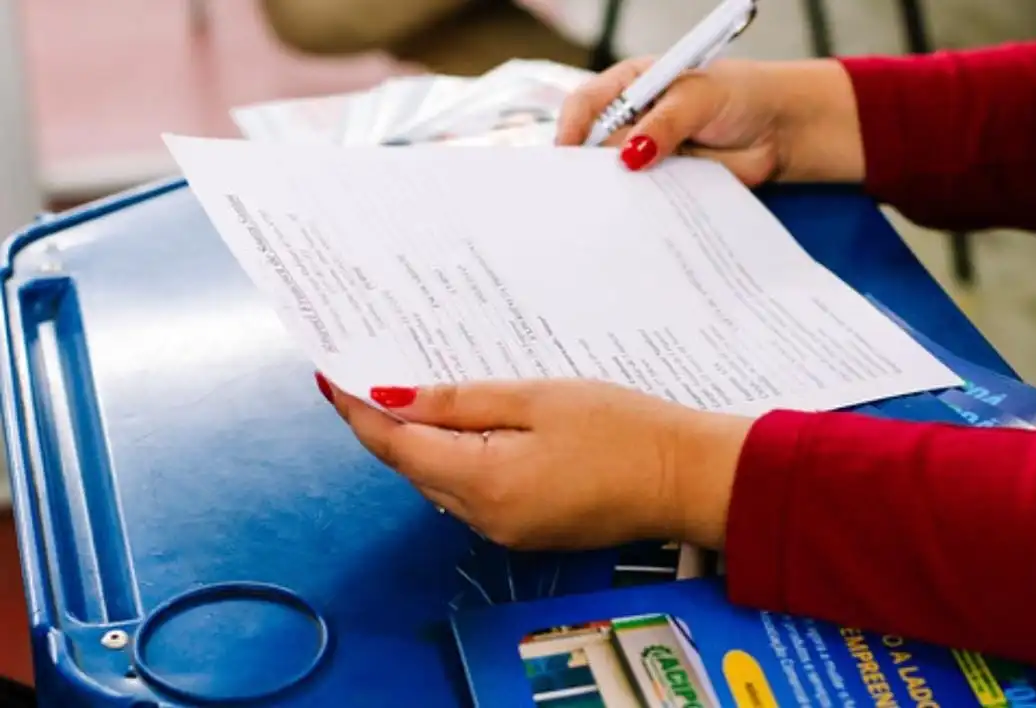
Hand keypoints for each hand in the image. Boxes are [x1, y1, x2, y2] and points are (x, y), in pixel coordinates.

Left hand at [317, 375, 753, 550]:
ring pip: (440, 481)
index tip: (331, 377)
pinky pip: (470, 493)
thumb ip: (460, 401)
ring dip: (422, 441)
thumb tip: (390, 398)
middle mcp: (484, 517)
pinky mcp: (525, 530)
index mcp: (482, 482)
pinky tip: (466, 425)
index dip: (358, 413)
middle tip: (369, 371)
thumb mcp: (537, 399)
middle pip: (414, 467)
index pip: (396, 447)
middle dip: (387, 423)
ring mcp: (505, 531)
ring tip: (415, 390)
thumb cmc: (622, 428)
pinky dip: (457, 459)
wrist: (687, 477)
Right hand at [556, 56, 864, 184]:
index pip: (586, 104)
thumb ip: (665, 123)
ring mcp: (645, 156)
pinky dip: (639, 211)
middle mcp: (630, 122)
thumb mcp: (700, 97)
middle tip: (590, 190)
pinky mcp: (663, 185)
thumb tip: (630, 154)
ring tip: (612, 210)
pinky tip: (635, 222)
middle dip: (590, 168)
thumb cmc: (741, 95)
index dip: (572, 128)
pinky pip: (643, 202)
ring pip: (616, 179)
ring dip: (614, 194)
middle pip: (593, 148)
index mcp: (630, 87)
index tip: (569, 153)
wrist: (780, 130)